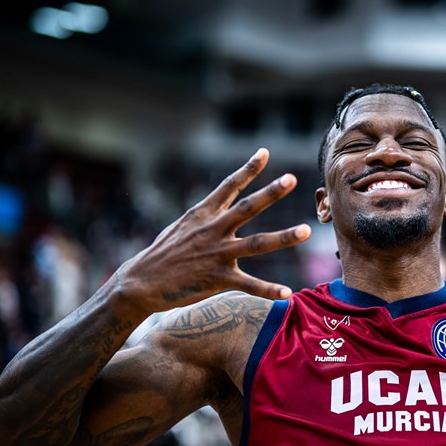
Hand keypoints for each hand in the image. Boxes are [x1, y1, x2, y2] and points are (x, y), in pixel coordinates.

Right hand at [119, 148, 310, 312]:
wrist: (140, 282)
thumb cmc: (162, 255)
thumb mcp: (182, 227)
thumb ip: (205, 217)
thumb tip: (220, 205)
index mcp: (203, 214)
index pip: (228, 186)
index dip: (247, 169)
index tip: (264, 152)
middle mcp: (212, 230)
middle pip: (247, 208)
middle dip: (270, 193)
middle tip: (292, 178)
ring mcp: (216, 254)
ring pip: (257, 243)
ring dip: (283, 237)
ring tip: (306, 231)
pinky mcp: (216, 278)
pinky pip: (248, 284)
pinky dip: (268, 290)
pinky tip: (286, 293)